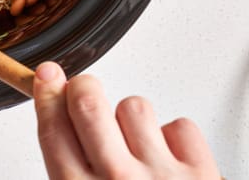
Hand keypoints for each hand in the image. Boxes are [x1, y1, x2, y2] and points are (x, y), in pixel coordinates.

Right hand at [33, 62, 219, 179]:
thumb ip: (72, 174)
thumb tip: (61, 129)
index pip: (53, 131)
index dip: (46, 96)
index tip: (47, 78)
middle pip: (89, 104)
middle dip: (83, 88)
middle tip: (84, 92)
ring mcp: (162, 177)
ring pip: (135, 107)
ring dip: (131, 120)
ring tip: (136, 145)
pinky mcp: (202, 174)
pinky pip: (180, 126)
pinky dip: (174, 138)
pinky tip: (168, 159)